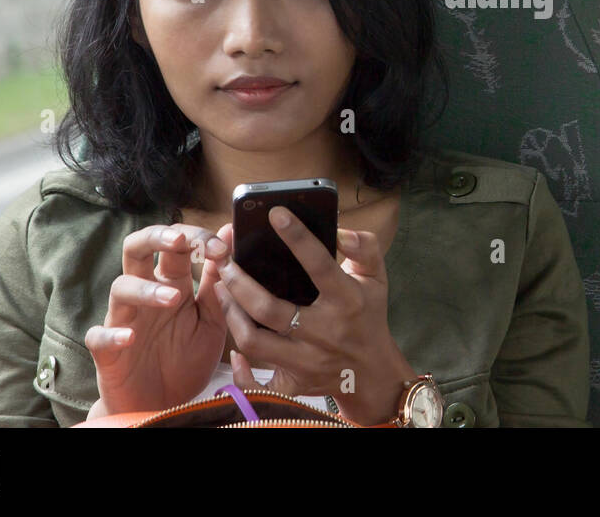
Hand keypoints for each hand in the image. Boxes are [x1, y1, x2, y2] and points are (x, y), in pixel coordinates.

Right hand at [85, 223, 230, 414]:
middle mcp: (145, 295)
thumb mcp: (212, 321)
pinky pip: (99, 336)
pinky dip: (112, 334)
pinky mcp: (107, 352)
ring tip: (173, 299)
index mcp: (172, 284)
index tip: (223, 247)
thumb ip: (217, 282)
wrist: (165, 408)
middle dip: (156, 236)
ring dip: (145, 289)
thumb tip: (229, 233)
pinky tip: (129, 337)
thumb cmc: (187, 361)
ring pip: (120, 287)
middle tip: (180, 239)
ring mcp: (124, 320)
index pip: (176, 245)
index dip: (197, 238)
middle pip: (137, 248)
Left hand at [208, 208, 415, 424]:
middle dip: (239, 283)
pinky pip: (259, 384)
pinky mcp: (295, 384)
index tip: (275, 214)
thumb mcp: (376, 278)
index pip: (319, 264)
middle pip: (269, 308)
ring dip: (232, 315)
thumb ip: (364, 248)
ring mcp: (308, 361)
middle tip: (225, 263)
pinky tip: (235, 353)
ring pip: (255, 341)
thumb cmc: (369, 317)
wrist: (374, 374)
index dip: (297, 237)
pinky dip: (242, 371)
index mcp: (346, 300)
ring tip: (223, 292)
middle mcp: (325, 332)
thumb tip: (340, 232)